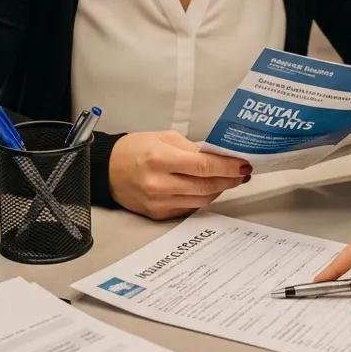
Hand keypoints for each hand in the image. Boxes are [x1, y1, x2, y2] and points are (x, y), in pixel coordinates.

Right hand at [109, 131, 249, 219]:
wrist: (106, 170)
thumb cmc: (136, 149)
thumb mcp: (164, 137)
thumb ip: (192, 148)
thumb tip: (219, 158)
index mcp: (160, 159)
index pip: (204, 167)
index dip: (228, 167)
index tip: (244, 164)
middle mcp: (159, 184)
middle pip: (206, 186)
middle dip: (229, 180)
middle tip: (242, 173)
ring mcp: (158, 203)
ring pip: (201, 200)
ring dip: (219, 190)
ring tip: (229, 179)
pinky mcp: (158, 214)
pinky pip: (189, 207)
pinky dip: (203, 198)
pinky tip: (209, 188)